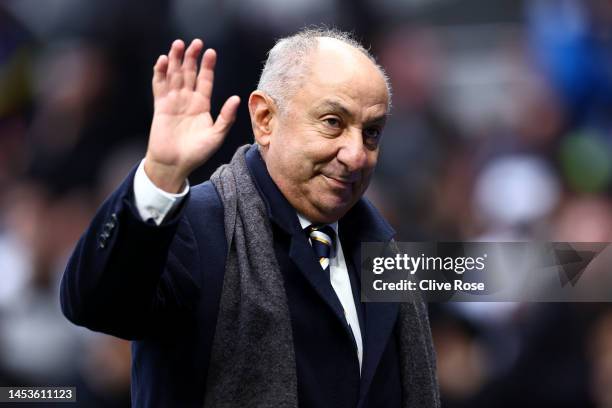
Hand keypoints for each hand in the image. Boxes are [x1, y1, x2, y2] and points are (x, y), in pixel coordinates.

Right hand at [145, 39, 239, 191]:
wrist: (175, 164)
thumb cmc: (197, 153)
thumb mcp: (216, 136)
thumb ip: (226, 117)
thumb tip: (237, 98)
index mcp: (202, 105)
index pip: (205, 80)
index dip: (208, 66)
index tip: (211, 52)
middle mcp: (188, 100)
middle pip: (190, 73)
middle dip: (192, 57)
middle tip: (196, 42)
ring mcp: (173, 102)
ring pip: (174, 75)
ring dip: (176, 60)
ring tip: (178, 44)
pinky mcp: (160, 106)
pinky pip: (159, 86)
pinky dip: (160, 73)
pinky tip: (163, 60)